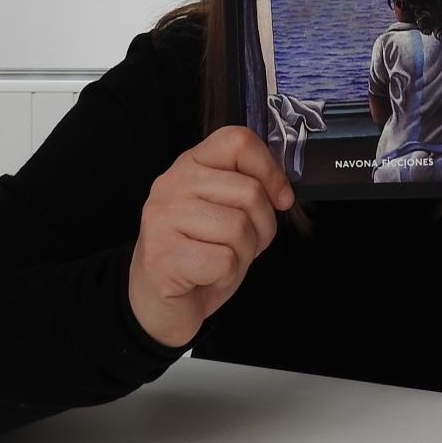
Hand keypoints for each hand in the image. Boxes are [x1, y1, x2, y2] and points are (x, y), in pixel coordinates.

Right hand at [128, 126, 293, 346]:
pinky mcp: (162, 256)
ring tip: (223, 261)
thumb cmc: (200, 253)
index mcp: (191, 164)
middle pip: (249, 191)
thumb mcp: (225, 209)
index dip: (270, 170)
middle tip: (245, 244)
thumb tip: (283, 193)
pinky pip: (224, 260)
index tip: (280, 198)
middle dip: (263, 226)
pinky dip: (227, 275)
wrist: (158, 301)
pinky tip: (207, 276)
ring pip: (239, 227)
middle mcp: (172, 184)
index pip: (238, 141)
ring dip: (244, 254)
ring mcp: (162, 219)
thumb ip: (247, 190)